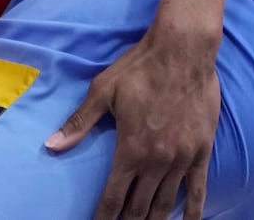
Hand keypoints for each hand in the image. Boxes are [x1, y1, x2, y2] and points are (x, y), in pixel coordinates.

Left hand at [45, 27, 220, 219]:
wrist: (183, 51)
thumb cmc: (139, 68)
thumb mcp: (103, 91)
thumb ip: (79, 123)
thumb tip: (51, 145)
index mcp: (131, 149)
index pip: (114, 197)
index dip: (104, 217)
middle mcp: (157, 161)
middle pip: (140, 207)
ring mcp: (182, 158)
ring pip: (166, 203)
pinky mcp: (201, 151)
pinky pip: (198, 189)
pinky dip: (192, 211)